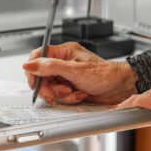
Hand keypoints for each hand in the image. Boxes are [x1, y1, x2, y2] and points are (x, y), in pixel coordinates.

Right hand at [23, 42, 138, 104]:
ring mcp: (67, 76)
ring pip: (51, 88)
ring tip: (74, 92)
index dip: (33, 69)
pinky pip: (60, 96)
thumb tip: (29, 64)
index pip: (38, 56)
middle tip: (59, 92)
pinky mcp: (71, 87)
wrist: (120, 88)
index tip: (35, 82)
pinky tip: (79, 95)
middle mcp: (64, 63)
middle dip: (50, 87)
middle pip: (42, 76)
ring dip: (61, 94)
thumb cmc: (105, 74)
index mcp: (64, 52)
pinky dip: (69, 98)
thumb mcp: (75, 70)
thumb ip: (50, 67)